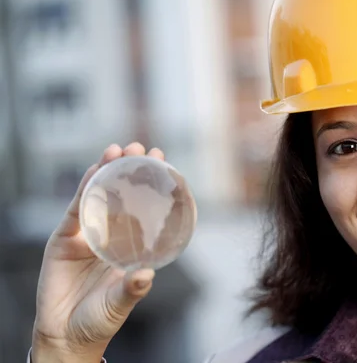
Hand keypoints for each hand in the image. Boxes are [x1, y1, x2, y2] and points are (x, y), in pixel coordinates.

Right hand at [31, 143, 162, 361]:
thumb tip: (147, 274)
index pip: (141, 208)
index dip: (151, 185)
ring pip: (97, 196)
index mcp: (127, 245)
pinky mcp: (63, 240)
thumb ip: (133, 289)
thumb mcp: (121, 303)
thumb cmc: (99, 319)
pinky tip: (94, 171)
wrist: (65, 336)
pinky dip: (84, 191)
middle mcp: (108, 235)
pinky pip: (75, 211)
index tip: (164, 162)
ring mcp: (85, 235)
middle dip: (130, 169)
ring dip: (106, 171)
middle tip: (142, 148)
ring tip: (118, 150)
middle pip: (120, 195)